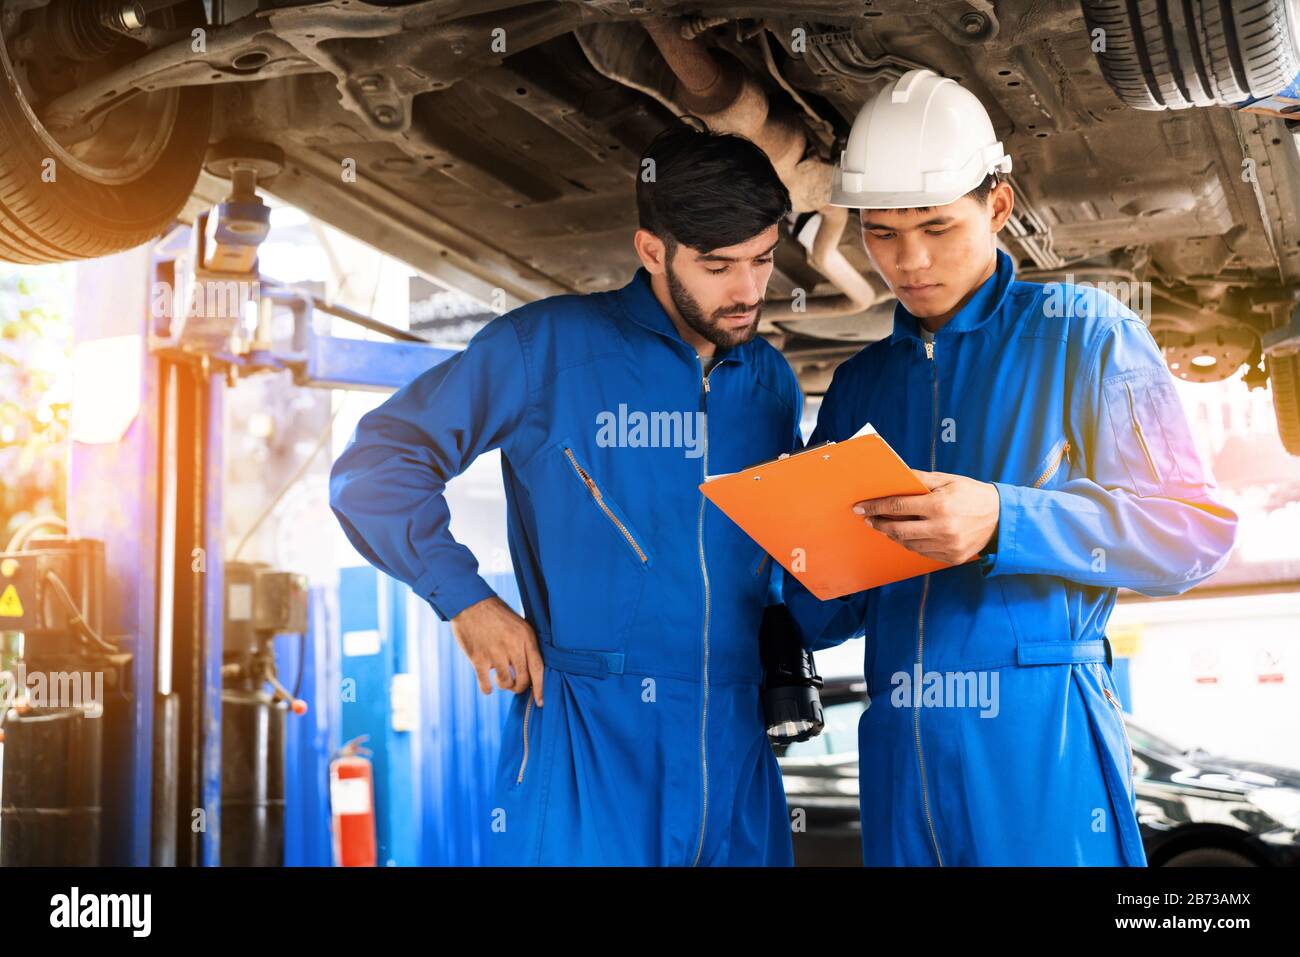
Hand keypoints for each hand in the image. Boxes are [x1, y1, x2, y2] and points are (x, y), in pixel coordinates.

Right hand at [450, 596, 543, 705]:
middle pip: (523, 679)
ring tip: (501, 681)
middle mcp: (513, 646)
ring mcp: (495, 653)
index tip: (540, 702)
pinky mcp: (478, 658)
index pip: (538, 668)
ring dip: (504, 686)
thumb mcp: (517, 623)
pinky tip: (488, 687)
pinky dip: (487, 689)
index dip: (540, 688)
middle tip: (515, 687)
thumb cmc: (495, 613)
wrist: (469, 602)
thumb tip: (529, 668)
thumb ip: (524, 644)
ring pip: (506, 683)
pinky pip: (486, 684)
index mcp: (525, 637)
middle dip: (519, 688)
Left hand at [853, 470, 999, 564]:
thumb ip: (920, 479)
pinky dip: (910, 543)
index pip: (898, 507)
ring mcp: (947, 546)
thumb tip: (895, 477)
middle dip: (879, 523)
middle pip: (898, 529)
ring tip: (884, 526)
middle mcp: (942, 528)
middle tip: (868, 519)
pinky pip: (922, 552)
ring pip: (908, 544)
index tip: (860, 507)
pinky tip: (905, 535)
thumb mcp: (947, 480)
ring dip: (892, 535)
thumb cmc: (972, 494)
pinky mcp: (951, 558)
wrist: (1002, 518)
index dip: (876, 507)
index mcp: (940, 505)